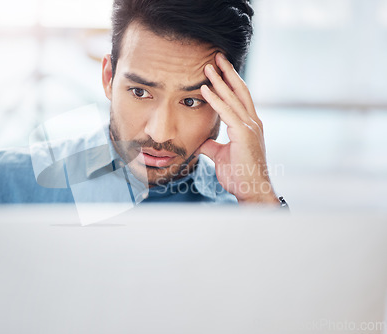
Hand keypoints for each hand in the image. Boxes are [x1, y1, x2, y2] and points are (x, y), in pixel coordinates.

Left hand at [198, 53, 278, 204]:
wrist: (251, 192)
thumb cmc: (239, 176)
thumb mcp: (221, 157)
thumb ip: (212, 146)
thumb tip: (201, 141)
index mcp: (249, 125)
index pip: (239, 98)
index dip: (229, 82)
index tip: (219, 69)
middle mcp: (252, 122)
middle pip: (239, 91)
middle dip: (227, 73)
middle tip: (216, 57)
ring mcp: (250, 127)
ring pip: (233, 98)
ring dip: (220, 80)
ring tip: (208, 66)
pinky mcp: (244, 134)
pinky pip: (227, 112)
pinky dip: (216, 99)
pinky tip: (205, 88)